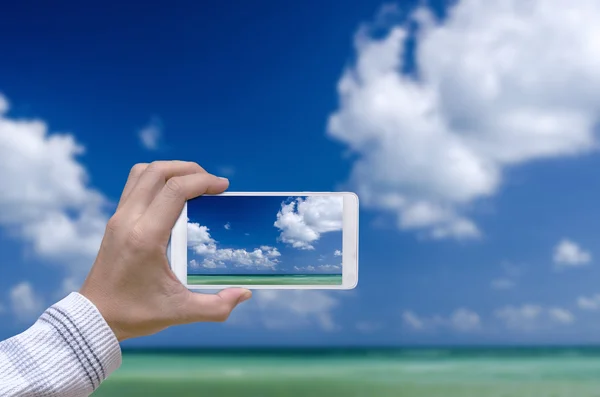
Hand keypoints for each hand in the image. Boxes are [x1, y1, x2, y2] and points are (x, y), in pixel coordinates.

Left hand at [79, 161, 251, 340]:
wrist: (95, 318)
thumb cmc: (135, 314)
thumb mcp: (180, 312)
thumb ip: (216, 306)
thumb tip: (244, 294)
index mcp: (145, 237)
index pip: (175, 190)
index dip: (203, 181)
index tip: (223, 186)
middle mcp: (128, 220)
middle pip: (158, 171)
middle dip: (189, 169)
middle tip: (211, 182)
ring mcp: (118, 218)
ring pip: (143, 172)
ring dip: (170, 170)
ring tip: (192, 182)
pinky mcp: (114, 221)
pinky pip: (135, 185)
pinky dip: (156, 180)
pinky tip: (173, 196)